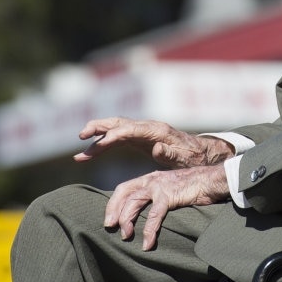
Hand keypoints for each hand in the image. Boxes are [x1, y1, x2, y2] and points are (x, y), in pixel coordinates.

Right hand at [74, 117, 231, 167]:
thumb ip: (170, 153)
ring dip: (96, 137)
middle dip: (100, 127)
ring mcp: (142, 133)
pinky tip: (89, 154)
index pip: (130, 129)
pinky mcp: (139, 140)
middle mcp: (147, 128)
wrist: (201, 154)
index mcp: (157, 131)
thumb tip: (156, 147)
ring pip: (114, 130)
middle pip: (119, 123)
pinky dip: (102, 145)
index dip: (113, 135)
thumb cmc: (194, 158)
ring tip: (80, 149)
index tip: (98, 145)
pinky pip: (116, 140)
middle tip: (82, 135)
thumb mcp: (185, 158)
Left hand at [104, 165, 229, 249]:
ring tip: (126, 236)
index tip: (109, 219)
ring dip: (127, 220)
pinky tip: (148, 244)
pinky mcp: (170, 195)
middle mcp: (152, 180)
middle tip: (111, 227)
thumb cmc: (194, 187)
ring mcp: (160, 186)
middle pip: (124, 193)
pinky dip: (149, 231)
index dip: (114, 203)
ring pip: (134, 202)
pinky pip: (154, 216)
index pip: (124, 188)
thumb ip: (158, 196)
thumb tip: (147, 212)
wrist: (213, 179)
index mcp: (150, 178)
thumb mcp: (170, 188)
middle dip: (114, 211)